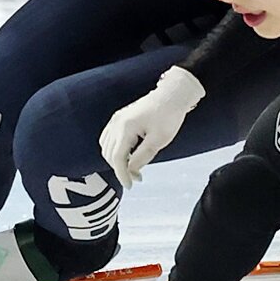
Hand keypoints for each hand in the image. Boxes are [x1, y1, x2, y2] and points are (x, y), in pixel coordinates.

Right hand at [99, 67, 204, 187]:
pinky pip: (108, 138)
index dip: (122, 174)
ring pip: (106, 147)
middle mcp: (117, 123)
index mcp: (126, 127)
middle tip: (137, 177)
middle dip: (121, 168)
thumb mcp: (159, 139)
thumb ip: (143, 156)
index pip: (117, 158)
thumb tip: (131, 171)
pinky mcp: (119, 118)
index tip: (130, 185)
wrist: (172, 94)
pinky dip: (115, 150)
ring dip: (116, 160)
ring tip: (133, 166)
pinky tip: (128, 154)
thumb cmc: (169, 115)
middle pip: (110, 154)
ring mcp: (116, 119)